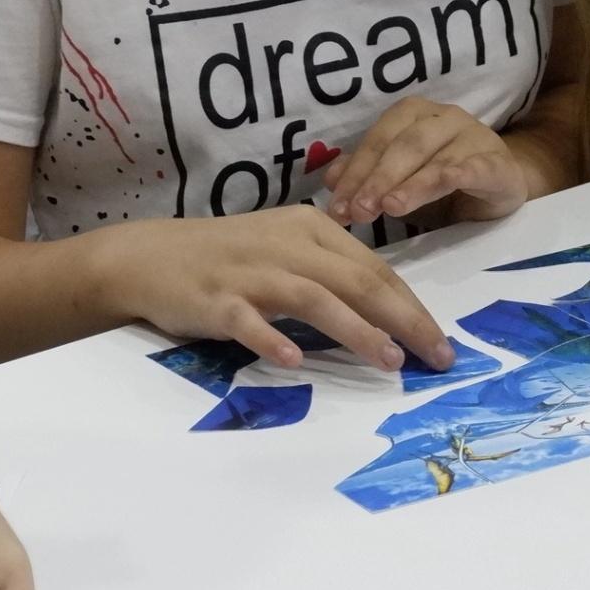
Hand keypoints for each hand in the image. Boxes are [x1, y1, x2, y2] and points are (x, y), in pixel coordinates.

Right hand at [82, 207, 454, 373]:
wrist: (149, 257)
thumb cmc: (225, 258)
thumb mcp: (284, 250)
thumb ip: (329, 272)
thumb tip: (387, 310)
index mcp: (309, 229)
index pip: (374, 269)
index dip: (412, 306)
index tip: (440, 342)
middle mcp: (285, 245)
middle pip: (357, 280)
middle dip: (403, 320)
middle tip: (436, 357)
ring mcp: (249, 272)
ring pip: (314, 298)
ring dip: (356, 330)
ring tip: (388, 360)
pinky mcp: (215, 299)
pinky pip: (248, 320)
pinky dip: (271, 339)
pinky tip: (293, 361)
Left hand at [324, 98, 532, 226]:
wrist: (498, 186)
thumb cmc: (440, 179)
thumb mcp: (398, 180)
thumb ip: (366, 176)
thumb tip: (331, 179)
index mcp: (413, 114)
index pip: (378, 140)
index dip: (355, 173)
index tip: (337, 207)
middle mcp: (444, 117)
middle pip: (405, 145)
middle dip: (377, 179)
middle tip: (359, 212)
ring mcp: (474, 137)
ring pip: (438, 158)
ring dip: (412, 184)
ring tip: (390, 208)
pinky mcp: (499, 163)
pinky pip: (478, 167)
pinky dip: (461, 173)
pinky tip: (445, 184)